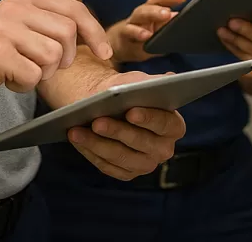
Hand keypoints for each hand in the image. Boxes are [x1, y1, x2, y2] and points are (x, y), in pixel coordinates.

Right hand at [0, 0, 112, 102]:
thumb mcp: (22, 25)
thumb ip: (51, 23)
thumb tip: (94, 36)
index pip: (74, 10)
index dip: (95, 33)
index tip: (105, 53)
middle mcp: (15, 5)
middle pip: (68, 34)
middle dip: (65, 59)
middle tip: (47, 68)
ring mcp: (4, 28)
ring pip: (52, 56)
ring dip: (42, 73)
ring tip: (21, 71)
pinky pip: (32, 75)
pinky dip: (24, 85)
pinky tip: (7, 79)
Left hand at [67, 71, 186, 179]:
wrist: (110, 105)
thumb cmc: (128, 91)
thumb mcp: (140, 82)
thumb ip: (155, 82)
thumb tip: (169, 79)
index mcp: (174, 126)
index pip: (166, 124)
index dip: (149, 119)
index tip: (130, 112)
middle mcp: (164, 149)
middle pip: (142, 143)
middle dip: (117, 132)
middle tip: (97, 122)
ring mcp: (145, 164)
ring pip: (121, 157)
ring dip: (97, 144)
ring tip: (77, 131)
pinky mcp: (126, 173)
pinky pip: (108, 166)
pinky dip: (90, 152)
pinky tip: (77, 140)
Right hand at [109, 0, 186, 63]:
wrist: (117, 46)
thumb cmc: (140, 37)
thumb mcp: (155, 32)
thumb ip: (166, 25)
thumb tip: (180, 18)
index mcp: (150, 12)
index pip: (160, 0)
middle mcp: (140, 15)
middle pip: (149, 5)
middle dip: (162, 4)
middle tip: (171, 9)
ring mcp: (130, 24)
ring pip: (139, 15)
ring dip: (152, 14)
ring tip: (165, 16)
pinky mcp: (122, 36)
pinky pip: (128, 32)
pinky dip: (137, 33)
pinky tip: (146, 36)